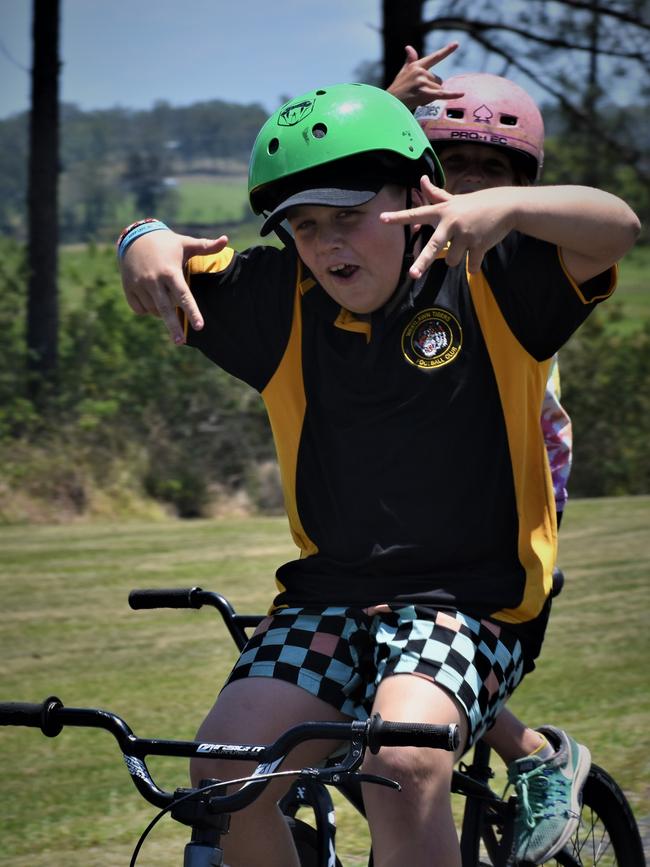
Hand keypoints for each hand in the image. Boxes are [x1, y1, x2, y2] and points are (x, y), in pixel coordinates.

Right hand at [120, 231, 228, 343]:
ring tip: (164, 297)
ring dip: (161, 312)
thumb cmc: (166, 244)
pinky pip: (140, 309)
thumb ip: (206, 246)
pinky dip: (147, 309)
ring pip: (154, 310)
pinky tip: (151, 297)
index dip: (192, 311)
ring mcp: (139, 285)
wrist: (135, 237)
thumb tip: (226, 240)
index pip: (183, 295)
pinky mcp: (128, 289)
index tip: (199, 326)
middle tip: (180, 342)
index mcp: (170, 271)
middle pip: (166, 309)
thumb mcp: (185, 244)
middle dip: (173, 326)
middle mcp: (154, 280)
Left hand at [381, 177, 517, 277]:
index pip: (416, 213)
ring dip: (456, 258)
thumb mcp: (454, 199)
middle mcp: (451, 223)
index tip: (382, 219)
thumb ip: (435, 194)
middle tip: (412, 275)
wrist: (506, 206)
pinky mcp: (479, 245)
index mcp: (442, 212)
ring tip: (465, 244)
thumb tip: (421, 179)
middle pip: (433, 246)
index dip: (399, 217)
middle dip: (423, 262)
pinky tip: (477, 257)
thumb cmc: (475, 204)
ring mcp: (466, 235)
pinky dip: (473, 266)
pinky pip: (470, 266)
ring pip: (451, 260)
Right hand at [387, 43, 463, 108]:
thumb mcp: (403, 72)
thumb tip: (408, 47)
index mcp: (417, 65)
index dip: (446, 51)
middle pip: (438, 80)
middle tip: (418, 94)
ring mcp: (422, 82)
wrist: (390, 103)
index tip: (457, 44)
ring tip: (418, 98)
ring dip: (431, 96)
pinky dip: (452, 95)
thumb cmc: (397, 89)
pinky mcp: (423, 92)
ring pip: (438, 89)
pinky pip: (441, 94)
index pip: (435, 57)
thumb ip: (410, 60)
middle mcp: (420, 72)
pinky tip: (462, 93)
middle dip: (432, 89)